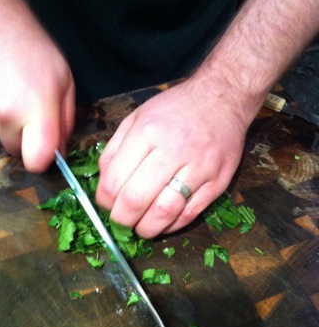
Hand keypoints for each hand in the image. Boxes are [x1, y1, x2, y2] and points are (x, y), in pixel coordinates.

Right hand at [0, 0, 74, 171]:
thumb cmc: (33, 48)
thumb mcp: (65, 82)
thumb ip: (66, 121)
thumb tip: (61, 149)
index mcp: (36, 109)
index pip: (37, 161)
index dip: (44, 159)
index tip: (48, 149)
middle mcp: (6, 114)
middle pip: (18, 151)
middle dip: (28, 139)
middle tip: (33, 113)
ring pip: (3, 136)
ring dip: (12, 124)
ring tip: (17, 95)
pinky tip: (3, 91)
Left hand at [96, 79, 247, 237]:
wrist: (222, 99)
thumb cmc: (175, 109)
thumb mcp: (137, 117)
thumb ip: (115, 150)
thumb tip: (104, 184)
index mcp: (147, 132)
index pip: (115, 180)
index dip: (104, 201)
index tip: (106, 205)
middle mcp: (173, 149)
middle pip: (137, 199)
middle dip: (122, 219)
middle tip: (121, 222)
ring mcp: (199, 167)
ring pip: (165, 211)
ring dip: (147, 228)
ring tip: (141, 227)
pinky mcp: (218, 181)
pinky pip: (191, 214)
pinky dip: (173, 226)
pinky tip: (164, 222)